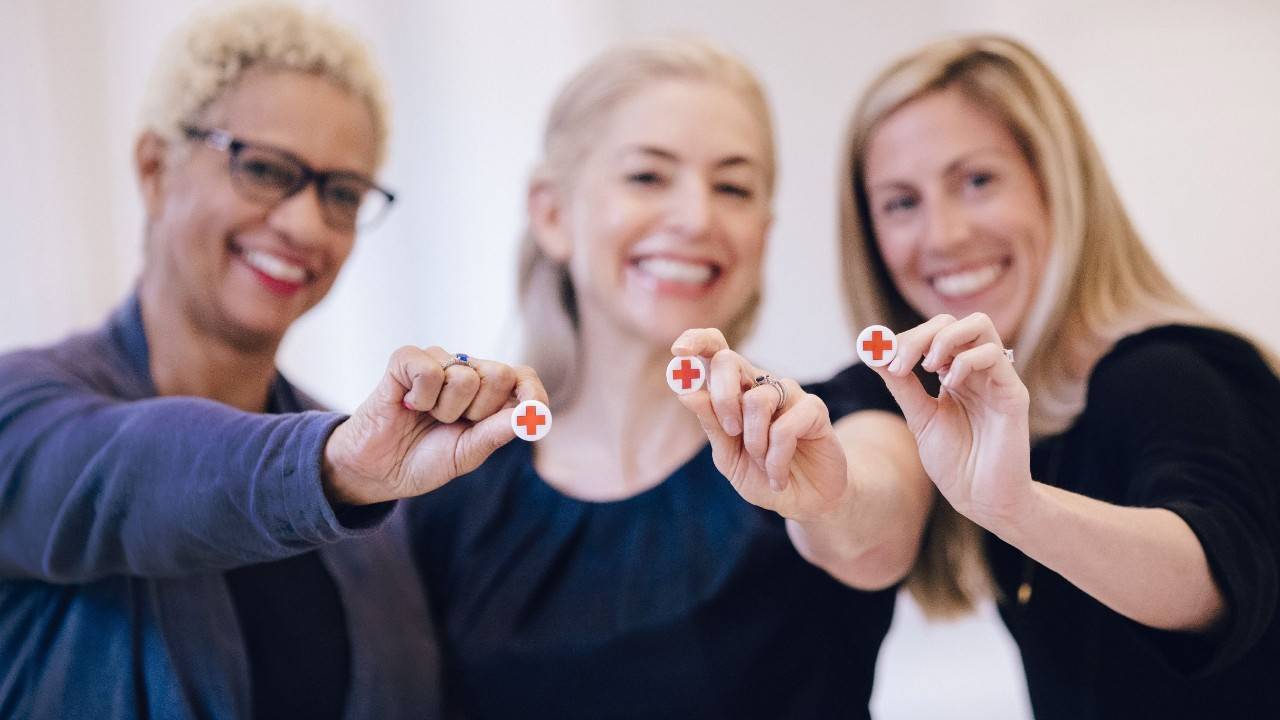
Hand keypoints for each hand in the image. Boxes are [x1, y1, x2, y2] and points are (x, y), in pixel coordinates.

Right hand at [322, 346, 547, 504]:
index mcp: (487, 395)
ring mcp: (437, 362)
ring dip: (445, 409)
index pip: (523, 377)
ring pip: (465, 376)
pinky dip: (421, 397)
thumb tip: (533, 415)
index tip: (534, 412)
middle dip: (480, 411)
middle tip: (453, 423)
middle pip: (499, 374)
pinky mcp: (405, 360)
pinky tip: (408, 404)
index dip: (533, 392)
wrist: (377, 471)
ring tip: (426, 416)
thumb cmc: (423, 459)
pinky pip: (429, 370)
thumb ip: (498, 433)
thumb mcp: (468, 454)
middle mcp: (466, 372)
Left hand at [671, 329, 847, 522]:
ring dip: (754, 442)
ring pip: (757, 399)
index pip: (714, 349)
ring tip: (762, 464)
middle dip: (721, 398)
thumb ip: (711, 424)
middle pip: (729, 361)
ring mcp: (788, 393)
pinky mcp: (814, 409)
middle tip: (731, 431)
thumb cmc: (761, 475)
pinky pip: (785, 427)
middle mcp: (759, 385)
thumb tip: (687, 392)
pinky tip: (778, 474)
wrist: (801, 500)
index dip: (696, 341)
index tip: (678, 352)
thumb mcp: (727, 455)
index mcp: (733, 391)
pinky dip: (776, 459)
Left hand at [870, 313, 1032, 527]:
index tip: (880, 359)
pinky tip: (948, 384)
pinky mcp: (1014, 393)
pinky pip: (995, 356)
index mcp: (955, 373)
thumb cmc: (955, 461)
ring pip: (979, 325)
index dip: (904, 339)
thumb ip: (902, 385)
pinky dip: (966, 361)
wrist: (981, 498)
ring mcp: (997, 378)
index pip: (933, 332)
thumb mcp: (919, 417)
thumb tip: (874, 352)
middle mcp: (977, 370)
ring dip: (944, 339)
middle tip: (899, 364)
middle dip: (919, 335)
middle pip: (953, 322)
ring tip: (927, 368)